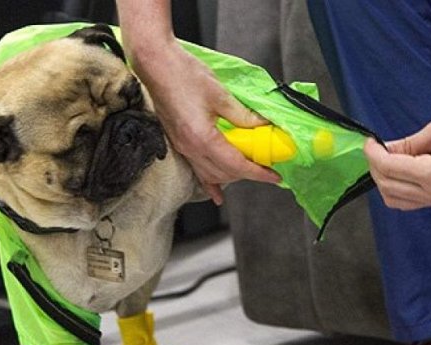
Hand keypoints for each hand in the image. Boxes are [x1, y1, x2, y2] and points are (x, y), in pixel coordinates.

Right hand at [129, 43, 280, 203]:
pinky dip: (209, 182)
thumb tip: (262, 127)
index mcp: (202, 139)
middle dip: (248, 174)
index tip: (274, 176)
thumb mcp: (220, 95)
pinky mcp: (179, 143)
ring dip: (231, 176)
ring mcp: (183, 148)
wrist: (156, 66)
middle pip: (225, 173)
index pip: (236, 165)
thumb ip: (243, 116)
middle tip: (267, 168)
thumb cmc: (183, 74)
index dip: (258, 173)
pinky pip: (197, 170)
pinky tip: (216, 193)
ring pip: (211, 174)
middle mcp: (191, 149)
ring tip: (249, 172)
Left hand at [364, 114, 430, 209]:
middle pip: (387, 186)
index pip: (389, 167)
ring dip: (383, 180)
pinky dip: (395, 189)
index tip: (369, 140)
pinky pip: (407, 202)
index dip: (373, 153)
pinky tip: (398, 170)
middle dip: (375, 166)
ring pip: (393, 199)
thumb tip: (384, 148)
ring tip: (386, 158)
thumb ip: (409, 143)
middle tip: (376, 147)